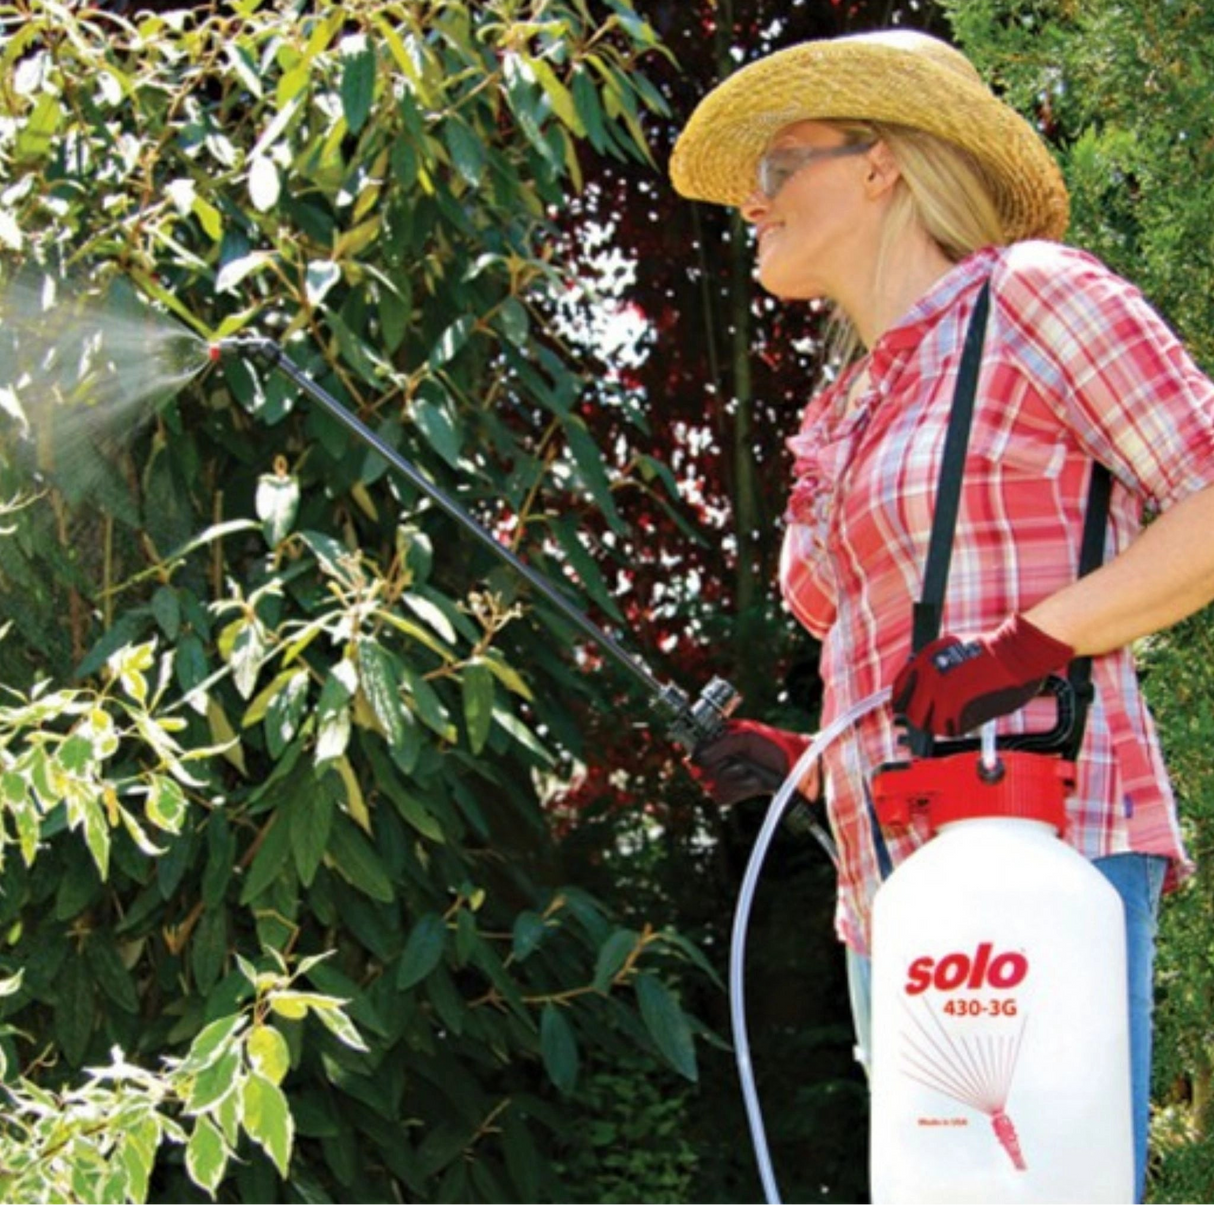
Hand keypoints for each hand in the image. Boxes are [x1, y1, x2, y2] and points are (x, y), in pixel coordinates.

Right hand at [689, 719, 816, 806]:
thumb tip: (696, 757)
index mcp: (717, 740)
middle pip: (700, 770)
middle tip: (740, 761)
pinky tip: (753, 781)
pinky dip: (740, 789)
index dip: (694, 755)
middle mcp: (717, 759)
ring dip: (734, 778)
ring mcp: (723, 778)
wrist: (794, 765)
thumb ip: (721, 745)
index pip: (693, 750)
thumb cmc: (772, 744)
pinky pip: (722, 797)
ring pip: (711, 785)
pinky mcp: (731, 794)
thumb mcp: (746, 737)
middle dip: (722, 767)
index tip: (697, 758)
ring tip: (751, 770)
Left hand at [892, 614, 1073, 736]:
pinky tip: (965, 719)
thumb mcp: (949, 648)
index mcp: (923, 660)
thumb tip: (919, 687)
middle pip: (912, 714)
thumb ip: (931, 667)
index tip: (910, 709)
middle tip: (932, 720)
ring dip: (941, 725)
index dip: (904, 703)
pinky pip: (951, 729)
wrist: (1014, 653)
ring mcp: (942, 695)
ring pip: (930, 725)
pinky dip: (957, 728)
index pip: (899, 691)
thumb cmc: (988, 650)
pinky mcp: (960, 710)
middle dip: (921, 719)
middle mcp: (928, 678)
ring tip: (952, 719)